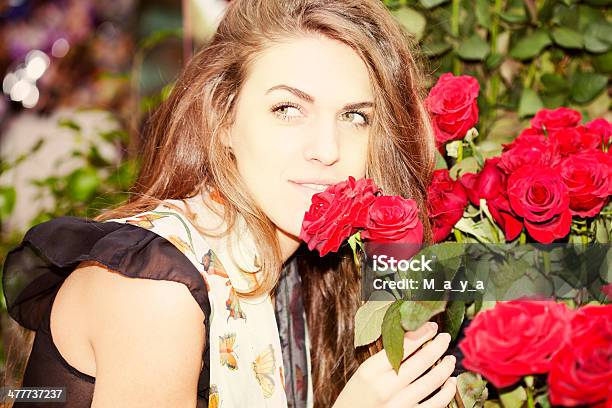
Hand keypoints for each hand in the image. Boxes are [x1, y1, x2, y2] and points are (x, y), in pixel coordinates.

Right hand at [334, 322, 455, 407]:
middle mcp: (386, 388)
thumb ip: (385, 357)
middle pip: (422, 361)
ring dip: (446, 367)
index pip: (403, 346)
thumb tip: (413, 338)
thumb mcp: (364, 372)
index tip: (431, 327)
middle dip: (438, 346)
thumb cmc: (356, 397)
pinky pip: (436, 404)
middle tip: (445, 338)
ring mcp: (399, 405)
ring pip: (433, 381)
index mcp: (371, 370)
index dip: (422, 333)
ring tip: (450, 359)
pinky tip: (451, 383)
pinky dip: (447, 392)